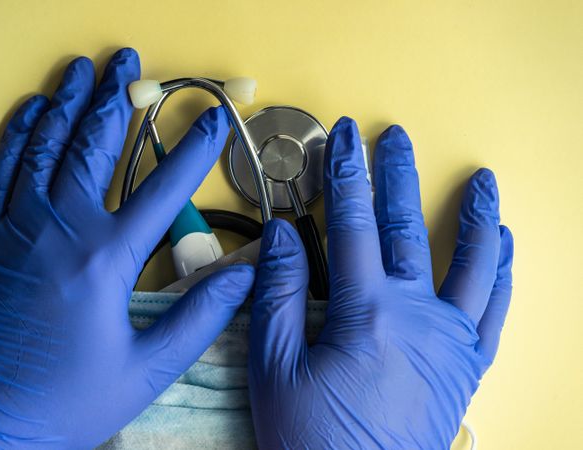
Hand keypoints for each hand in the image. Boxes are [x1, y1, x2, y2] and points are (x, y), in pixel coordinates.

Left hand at [0, 48, 253, 448]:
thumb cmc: (67, 401)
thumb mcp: (147, 369)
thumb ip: (201, 315)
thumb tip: (247, 275)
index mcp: (108, 259)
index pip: (165, 188)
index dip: (195, 149)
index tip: (215, 118)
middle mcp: (62, 228)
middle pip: (95, 146)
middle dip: (116, 98)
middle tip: (128, 59)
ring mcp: (18, 227)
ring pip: (46, 147)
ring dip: (68, 102)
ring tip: (83, 67)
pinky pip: (2, 170)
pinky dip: (18, 134)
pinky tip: (32, 110)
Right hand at [248, 118, 512, 448]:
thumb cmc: (312, 440)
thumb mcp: (274, 368)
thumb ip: (279, 294)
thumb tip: (283, 235)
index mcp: (366, 312)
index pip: (352, 224)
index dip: (345, 175)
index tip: (345, 138)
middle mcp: (418, 315)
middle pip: (407, 228)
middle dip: (397, 176)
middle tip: (395, 138)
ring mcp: (451, 339)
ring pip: (473, 262)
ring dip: (475, 216)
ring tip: (483, 181)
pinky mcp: (468, 365)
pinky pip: (496, 310)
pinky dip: (504, 273)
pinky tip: (505, 246)